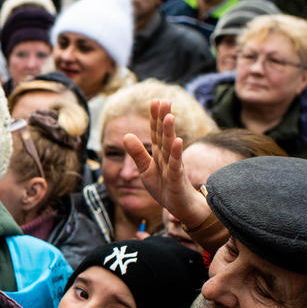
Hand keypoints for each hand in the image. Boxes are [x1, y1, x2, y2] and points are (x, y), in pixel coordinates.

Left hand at [123, 99, 209, 228]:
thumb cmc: (165, 187)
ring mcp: (173, 166)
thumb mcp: (146, 170)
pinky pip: (176, 164)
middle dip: (163, 118)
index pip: (156, 132)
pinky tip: (178, 141)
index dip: (154, 117)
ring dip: (170, 131)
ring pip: (170, 146)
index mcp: (159, 153)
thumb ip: (137, 153)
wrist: (180, 207)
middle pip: (164, 135)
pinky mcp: (176, 178)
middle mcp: (168, 156)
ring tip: (169, 116)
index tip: (154, 101)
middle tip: (164, 100)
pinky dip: (176, 153)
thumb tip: (126, 135)